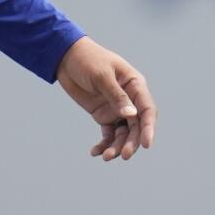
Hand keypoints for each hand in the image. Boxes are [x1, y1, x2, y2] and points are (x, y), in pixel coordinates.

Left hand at [55, 36, 156, 161]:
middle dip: (131, 142)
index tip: (146, 144)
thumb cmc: (88, 60)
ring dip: (117, 146)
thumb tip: (131, 115)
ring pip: (122, 133)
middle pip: (136, 126)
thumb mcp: (102, 76)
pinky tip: (95, 152)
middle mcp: (129, 99)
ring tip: (106, 156)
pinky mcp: (103, 115)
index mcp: (134, 85)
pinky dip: (104, 144)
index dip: (149, 128)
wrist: (66, 58)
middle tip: (123, 155)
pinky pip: (108, 134)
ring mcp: (116, 108)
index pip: (147, 109)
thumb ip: (116, 96)